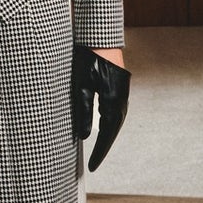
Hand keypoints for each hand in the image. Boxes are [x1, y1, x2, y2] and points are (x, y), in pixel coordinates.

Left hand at [70, 44, 130, 171]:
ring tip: (97, 149)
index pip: (107, 134)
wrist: (99, 35)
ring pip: (116, 121)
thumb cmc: (87, 57)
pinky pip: (116, 111)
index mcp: (113, 100)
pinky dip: (110, 123)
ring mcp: (123, 92)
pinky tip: (103, 127)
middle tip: (94, 162)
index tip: (92, 166)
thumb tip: (83, 136)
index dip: (100, 152)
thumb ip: (82, 112)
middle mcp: (122, 98)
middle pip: (114, 130)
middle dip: (104, 147)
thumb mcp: (79, 86)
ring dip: (108, 135)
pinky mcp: (120, 87)